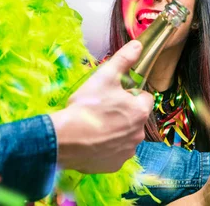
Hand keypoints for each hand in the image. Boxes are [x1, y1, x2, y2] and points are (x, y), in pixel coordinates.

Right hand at [50, 40, 153, 173]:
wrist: (66, 139)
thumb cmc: (88, 106)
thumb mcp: (105, 76)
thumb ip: (124, 59)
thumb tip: (138, 45)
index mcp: (140, 111)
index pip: (143, 98)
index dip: (129, 94)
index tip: (113, 95)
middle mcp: (139, 133)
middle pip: (134, 118)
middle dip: (122, 113)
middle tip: (100, 110)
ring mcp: (127, 151)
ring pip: (125, 136)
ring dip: (115, 131)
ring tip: (94, 126)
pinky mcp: (114, 165)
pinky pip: (114, 153)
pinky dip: (106, 148)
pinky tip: (91, 141)